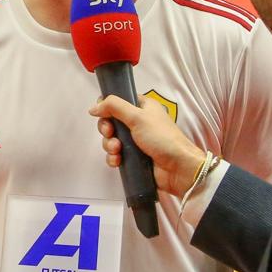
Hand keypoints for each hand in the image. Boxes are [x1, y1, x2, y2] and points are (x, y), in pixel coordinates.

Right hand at [89, 95, 206, 197]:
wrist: (178, 169)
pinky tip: (118, 160)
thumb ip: (114, 107)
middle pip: (111, 121)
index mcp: (143, 107)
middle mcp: (139, 122)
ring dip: (110, 145)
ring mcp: (136, 141)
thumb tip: (94, 107)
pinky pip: (116, 155)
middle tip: (111, 134)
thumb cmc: (163, 139)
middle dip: (107, 130)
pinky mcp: (134, 157)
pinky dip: (113, 158)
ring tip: (117, 150)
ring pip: (112, 139)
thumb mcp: (138, 117)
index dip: (107, 107)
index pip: (118, 102)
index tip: (103, 114)